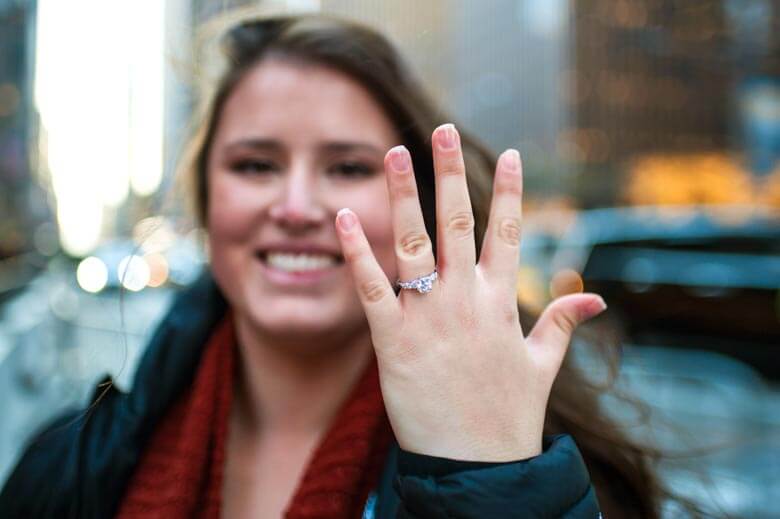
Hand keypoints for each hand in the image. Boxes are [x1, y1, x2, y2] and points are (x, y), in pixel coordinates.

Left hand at [335, 124, 605, 461]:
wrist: (478, 468)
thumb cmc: (510, 417)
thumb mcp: (543, 365)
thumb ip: (562, 323)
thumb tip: (596, 297)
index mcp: (502, 302)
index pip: (508, 233)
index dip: (510, 191)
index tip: (507, 152)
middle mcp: (466, 300)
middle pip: (457, 222)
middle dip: (449, 172)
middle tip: (441, 129)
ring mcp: (429, 318)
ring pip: (413, 243)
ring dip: (401, 195)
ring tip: (391, 152)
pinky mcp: (393, 341)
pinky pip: (372, 288)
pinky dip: (356, 251)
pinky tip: (343, 216)